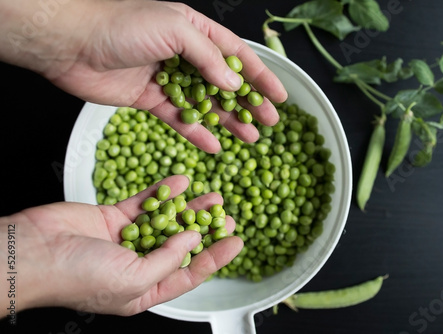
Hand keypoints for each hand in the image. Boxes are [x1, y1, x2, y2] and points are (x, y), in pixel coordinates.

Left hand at [0, 0, 286, 152]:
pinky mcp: (151, 100)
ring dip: (228, 120)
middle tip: (269, 122)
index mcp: (195, 30)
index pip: (236, 55)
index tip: (280, 96)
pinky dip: (197, 132)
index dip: (261, 76)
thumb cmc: (122, 26)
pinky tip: (214, 145)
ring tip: (250, 138)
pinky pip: (179, 119)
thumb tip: (233, 82)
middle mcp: (185, 55)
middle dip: (249, 102)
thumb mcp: (174, 30)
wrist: (71, 43)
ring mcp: (169, 79)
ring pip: (206, 104)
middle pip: (225, 82)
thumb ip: (208, 57)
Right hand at [0, 175, 242, 316]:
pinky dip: (162, 193)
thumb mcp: (133, 279)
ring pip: (165, 222)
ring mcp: (125, 240)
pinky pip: (144, 203)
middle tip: (227, 216)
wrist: (33, 251)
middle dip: (205, 231)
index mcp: (143, 290)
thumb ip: (167, 260)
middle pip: (180, 246)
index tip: (237, 242)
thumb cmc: (80, 277)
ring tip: (212, 198)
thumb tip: (191, 240)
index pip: (188, 275)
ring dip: (188, 210)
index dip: (215, 258)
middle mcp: (137, 265)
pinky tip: (181, 183)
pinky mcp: (112, 217)